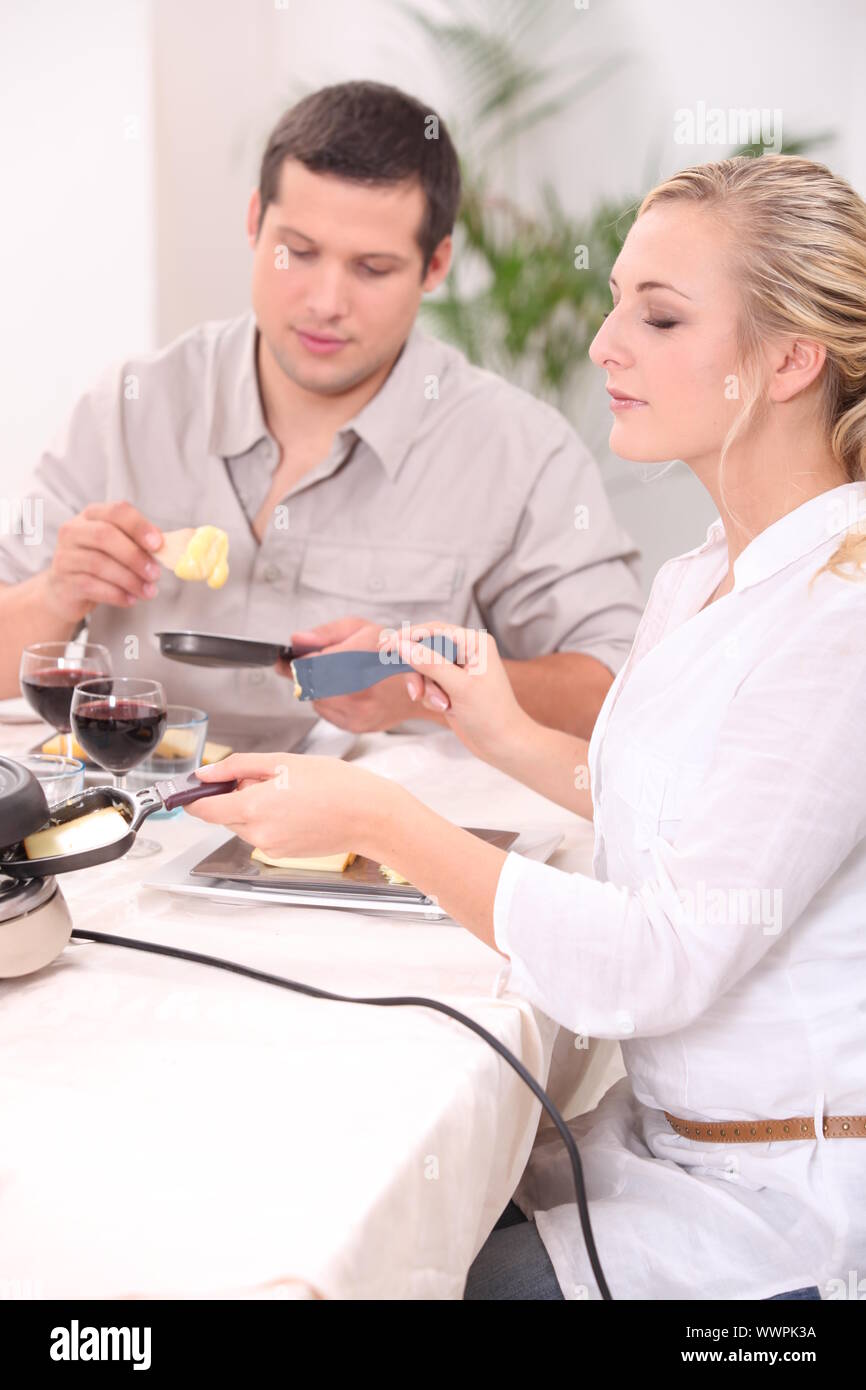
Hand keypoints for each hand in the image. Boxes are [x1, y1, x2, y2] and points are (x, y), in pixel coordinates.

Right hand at [42, 501, 163, 623]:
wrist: (66, 591)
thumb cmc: (98, 564)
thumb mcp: (117, 546)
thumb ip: (139, 542)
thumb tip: (167, 546)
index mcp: (91, 515)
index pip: (116, 511)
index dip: (139, 527)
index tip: (158, 544)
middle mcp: (74, 531)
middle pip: (105, 536)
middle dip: (135, 556)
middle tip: (155, 573)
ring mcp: (65, 556)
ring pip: (99, 564)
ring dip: (130, 579)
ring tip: (148, 591)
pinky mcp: (64, 581)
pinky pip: (92, 586)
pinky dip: (116, 594)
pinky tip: (130, 599)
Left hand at [184, 752, 389, 858]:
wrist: (369, 815)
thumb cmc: (335, 784)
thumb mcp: (282, 761)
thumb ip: (237, 766)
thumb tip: (205, 774)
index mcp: (253, 806)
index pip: (204, 809)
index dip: (195, 797)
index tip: (192, 789)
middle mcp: (257, 832)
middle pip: (225, 815)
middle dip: (235, 796)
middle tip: (268, 778)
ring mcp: (270, 847)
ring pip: (245, 824)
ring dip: (254, 808)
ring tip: (289, 793)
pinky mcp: (282, 854)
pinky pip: (263, 834)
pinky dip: (271, 820)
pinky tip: (297, 808)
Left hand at [277, 616, 443, 733]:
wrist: (421, 685)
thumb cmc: (391, 654)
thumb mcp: (361, 628)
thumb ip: (326, 633)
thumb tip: (296, 640)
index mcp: (357, 660)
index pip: (309, 665)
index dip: (293, 662)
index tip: (284, 660)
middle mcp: (356, 690)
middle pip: (308, 686)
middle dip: (305, 676)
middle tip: (307, 666)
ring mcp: (356, 712)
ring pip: (315, 701)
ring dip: (316, 689)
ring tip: (336, 677)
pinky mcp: (356, 725)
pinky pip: (326, 713)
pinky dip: (327, 702)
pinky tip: (344, 692)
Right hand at [391, 620, 529, 764]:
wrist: (503, 744)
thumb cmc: (490, 715)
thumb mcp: (459, 687)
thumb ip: (430, 664)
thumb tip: (401, 645)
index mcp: (474, 642)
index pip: (434, 630)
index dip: (408, 637)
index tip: (386, 648)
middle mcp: (467, 651)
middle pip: (425, 649)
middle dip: (420, 672)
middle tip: (415, 692)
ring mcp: (458, 669)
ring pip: (424, 669)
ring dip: (426, 688)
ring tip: (440, 705)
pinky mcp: (451, 685)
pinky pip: (428, 683)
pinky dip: (430, 696)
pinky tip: (444, 708)